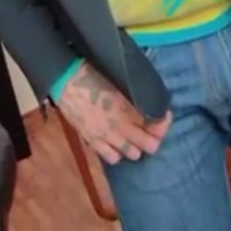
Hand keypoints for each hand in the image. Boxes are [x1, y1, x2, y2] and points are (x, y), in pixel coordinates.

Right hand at [57, 61, 171, 164]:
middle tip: (152, 130)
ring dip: (137, 146)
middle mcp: (120, 125)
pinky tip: (117, 144)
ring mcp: (106, 136)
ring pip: (133, 154)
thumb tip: (147, 104)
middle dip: (154, 137)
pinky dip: (118, 153)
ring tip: (134, 137)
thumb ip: (134, 97)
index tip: (164, 115)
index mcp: (128, 107)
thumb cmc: (92, 73)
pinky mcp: (92, 141)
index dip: (164, 121)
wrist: (66, 79)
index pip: (156, 124)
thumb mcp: (119, 81)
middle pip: (149, 145)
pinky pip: (112, 157)